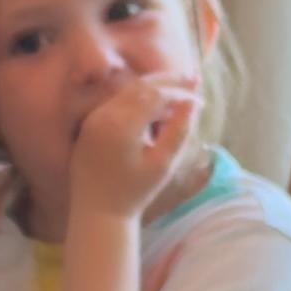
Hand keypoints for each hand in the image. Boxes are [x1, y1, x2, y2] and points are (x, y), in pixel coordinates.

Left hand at [67, 75, 202, 231]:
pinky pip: (117, 103)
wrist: (98, 213)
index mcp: (122, 125)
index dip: (181, 94)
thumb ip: (178, 131)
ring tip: (179, 90)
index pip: (156, 96)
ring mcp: (94, 118)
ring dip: (154, 89)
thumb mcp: (162, 165)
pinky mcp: (90, 125)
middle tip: (193, 78)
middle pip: (141, 86)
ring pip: (128, 92)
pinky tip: (156, 106)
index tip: (201, 101)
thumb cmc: (134, 193)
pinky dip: (138, 100)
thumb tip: (192, 104)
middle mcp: (104, 115)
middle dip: (169, 81)